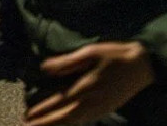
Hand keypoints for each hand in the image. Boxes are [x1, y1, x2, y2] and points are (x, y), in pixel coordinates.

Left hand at [24, 42, 155, 125]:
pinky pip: (84, 120)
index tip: (28, 116)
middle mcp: (92, 102)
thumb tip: (45, 68)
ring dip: (56, 125)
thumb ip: (67, 62)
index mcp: (86, 88)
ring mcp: (99, 108)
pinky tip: (64, 123)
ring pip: (74, 121)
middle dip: (46, 123)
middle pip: (64, 117)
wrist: (142, 66)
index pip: (59, 103)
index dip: (43, 111)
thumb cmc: (114, 56)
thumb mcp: (90, 52)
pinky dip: (70, 123)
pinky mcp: (105, 109)